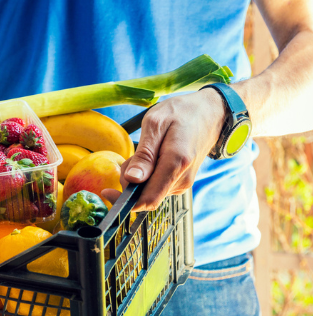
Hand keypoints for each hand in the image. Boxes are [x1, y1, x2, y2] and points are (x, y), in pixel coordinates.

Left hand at [122, 88, 226, 210]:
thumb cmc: (181, 114)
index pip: (148, 199)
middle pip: (144, 195)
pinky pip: (157, 186)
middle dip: (130, 180)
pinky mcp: (181, 183)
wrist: (210, 114)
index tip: (106, 191)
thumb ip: (144, 155)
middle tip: (131, 155)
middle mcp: (182, 180)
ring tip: (147, 151)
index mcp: (176, 163)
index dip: (124, 201)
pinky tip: (154, 156)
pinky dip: (148, 175)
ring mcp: (183, 183)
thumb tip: (131, 180)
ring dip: (139, 177)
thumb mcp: (156, 123)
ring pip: (149, 190)